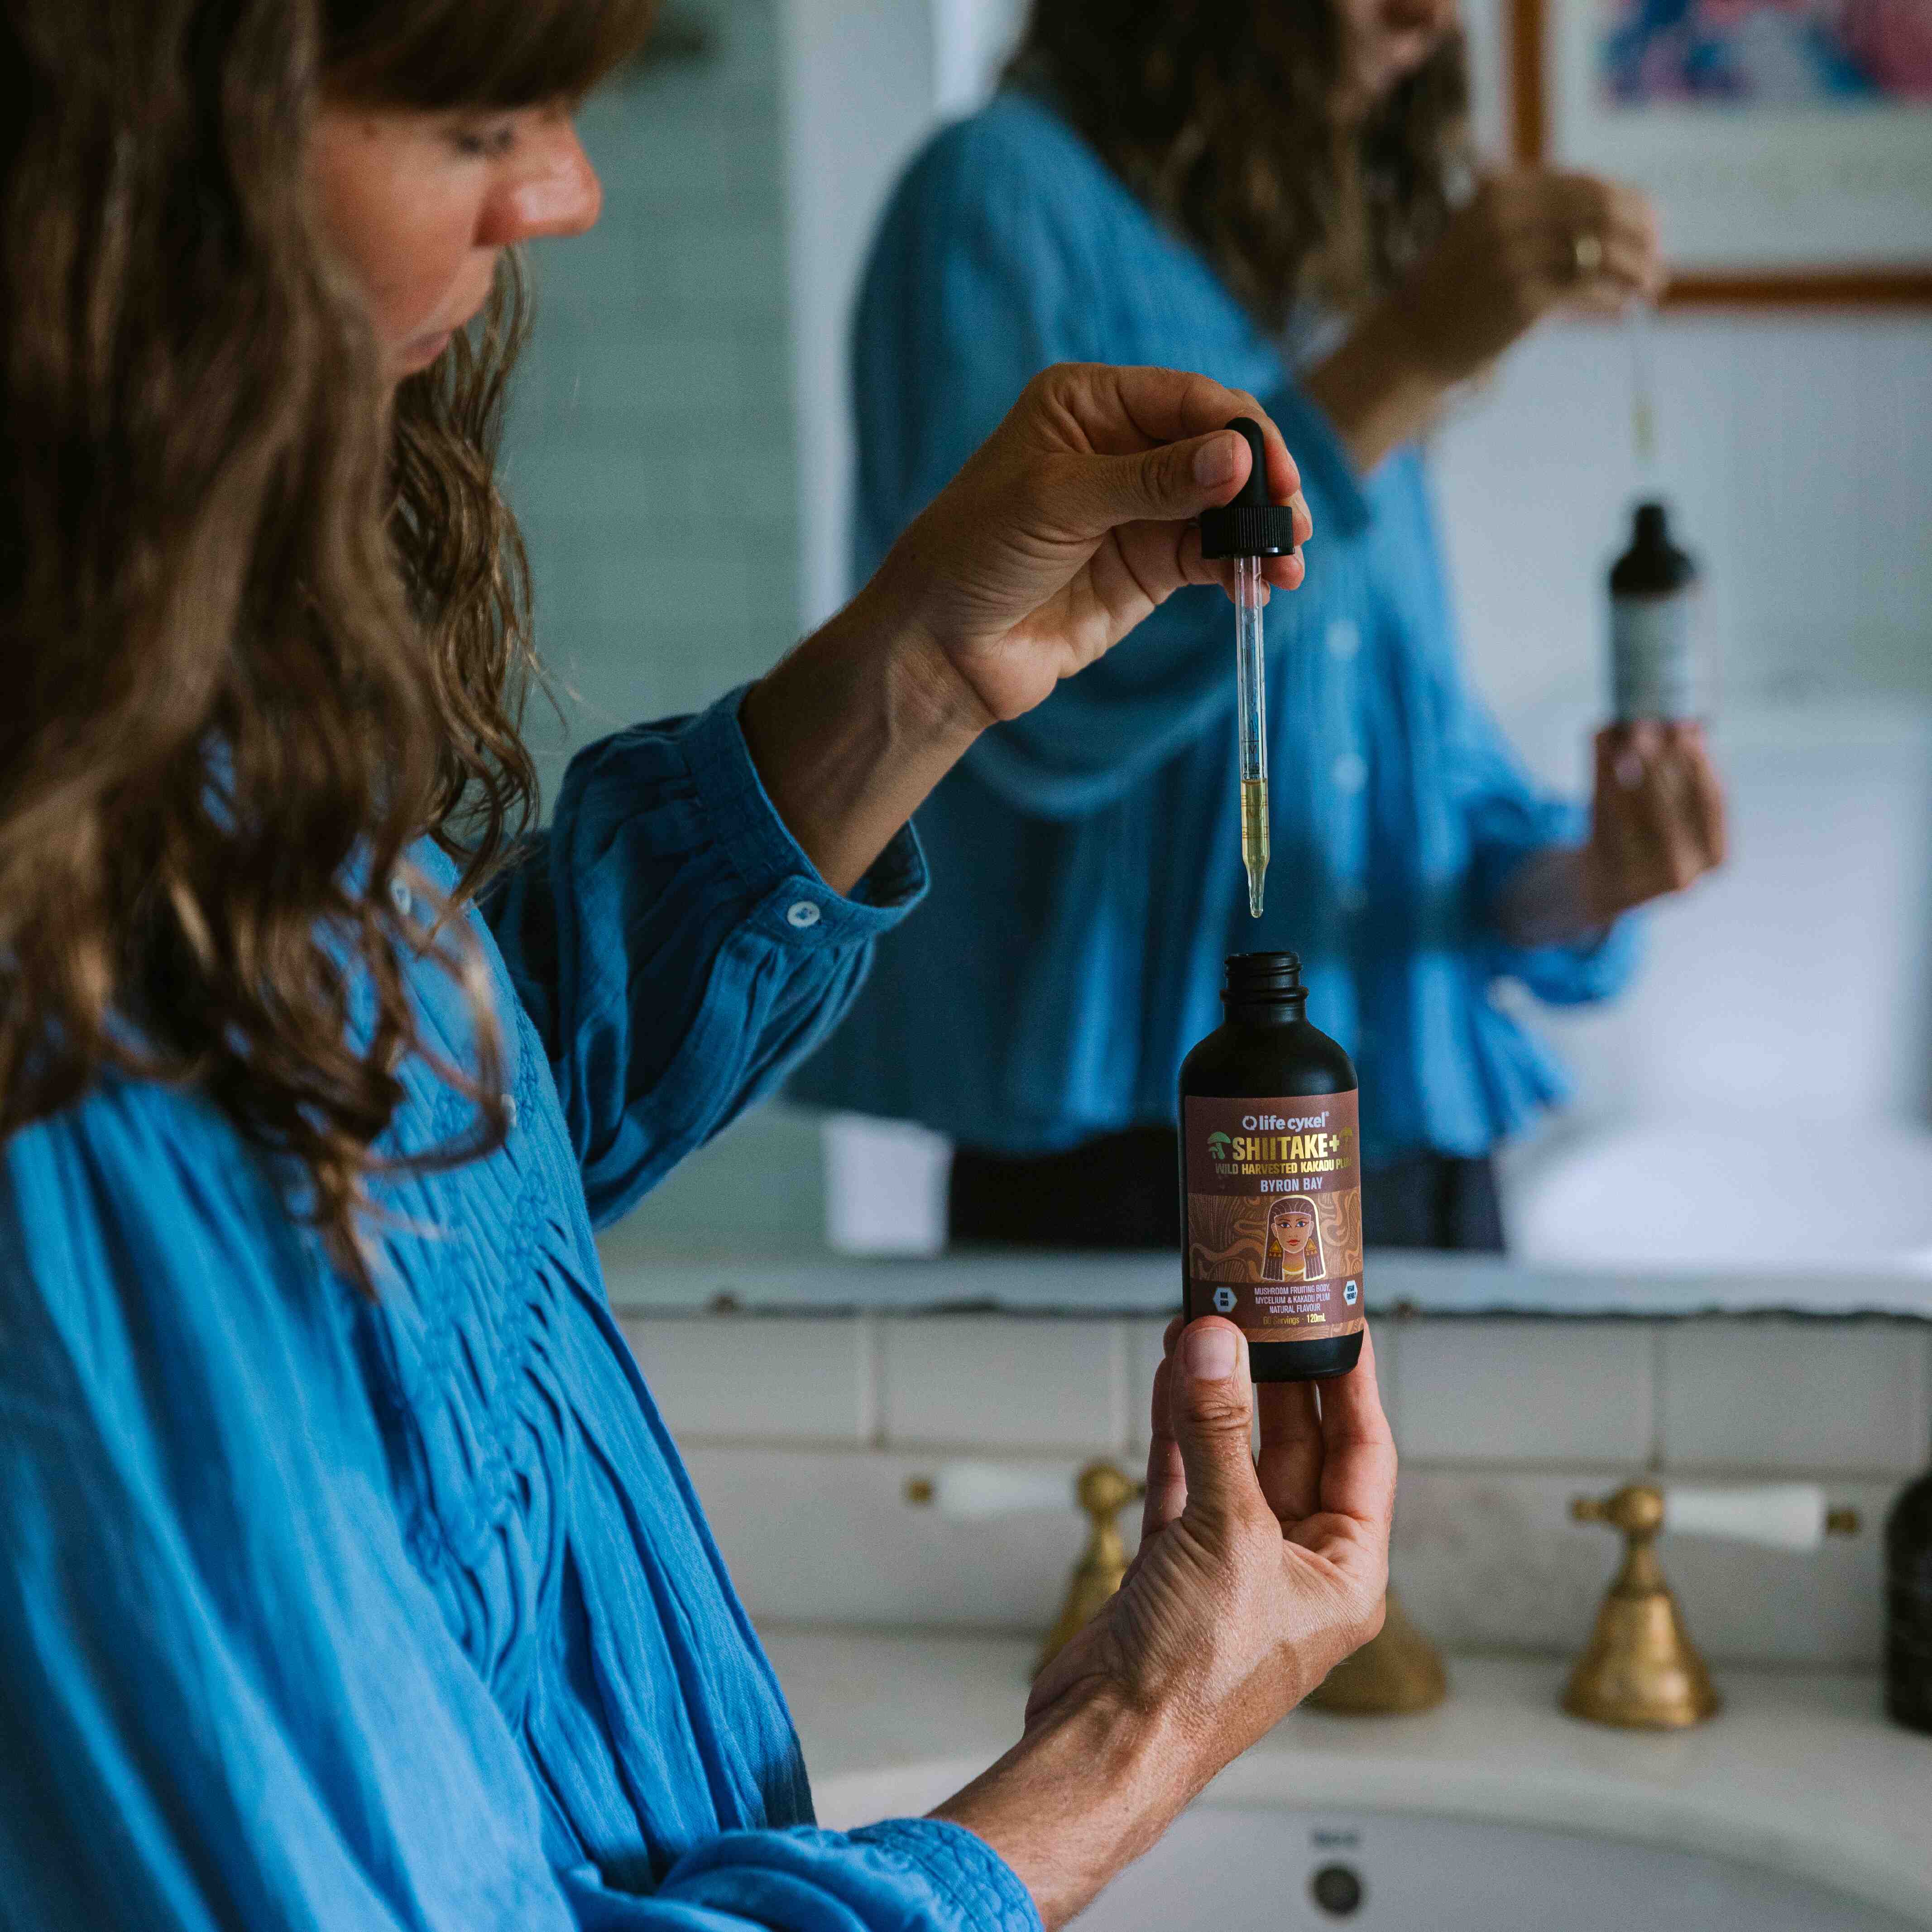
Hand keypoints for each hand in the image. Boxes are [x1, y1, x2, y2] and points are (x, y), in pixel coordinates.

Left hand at [873, 363, 1310, 725]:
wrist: (943, 647)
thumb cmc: (975, 553)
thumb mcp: (1058, 502)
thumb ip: (1150, 482)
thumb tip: (1237, 457)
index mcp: (1089, 403)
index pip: (1188, 398)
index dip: (1240, 431)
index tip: (1273, 472)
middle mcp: (1120, 447)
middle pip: (1218, 448)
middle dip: (1262, 481)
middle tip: (1291, 521)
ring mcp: (1139, 509)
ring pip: (1224, 506)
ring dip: (1260, 530)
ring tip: (1288, 562)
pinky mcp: (1149, 567)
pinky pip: (1211, 556)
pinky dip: (1242, 567)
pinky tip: (1264, 583)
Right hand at [1028, 1316, 1392, 1738]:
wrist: (1109, 1740)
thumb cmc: (1194, 1676)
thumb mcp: (1225, 1533)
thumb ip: (1218, 1431)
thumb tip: (1217, 1344)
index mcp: (1344, 1575)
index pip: (1363, 1454)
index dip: (1352, 1383)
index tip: (1341, 1321)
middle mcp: (1294, 1568)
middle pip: (1297, 1448)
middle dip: (1275, 1378)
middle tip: (1262, 1311)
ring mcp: (1230, 1567)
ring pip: (1233, 1458)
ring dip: (1217, 1395)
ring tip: (1206, 1327)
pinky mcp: (1172, 1568)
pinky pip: (1183, 1479)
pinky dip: (1174, 1429)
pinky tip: (1169, 1377)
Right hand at [1391, 169, 1664, 383]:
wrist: (1409, 342)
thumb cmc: (1452, 292)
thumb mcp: (1483, 233)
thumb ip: (1533, 216)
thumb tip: (1608, 215)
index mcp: (1502, 190)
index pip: (1586, 185)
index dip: (1629, 203)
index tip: (1650, 226)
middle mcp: (1509, 216)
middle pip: (1601, 212)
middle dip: (1641, 234)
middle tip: (1655, 259)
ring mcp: (1515, 257)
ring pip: (1601, 252)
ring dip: (1636, 268)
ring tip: (1651, 285)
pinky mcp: (1522, 300)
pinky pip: (1588, 291)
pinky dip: (1614, 297)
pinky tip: (1624, 306)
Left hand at [1581, 720, 1726, 921]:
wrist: (1605, 884)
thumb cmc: (1645, 834)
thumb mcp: (1670, 807)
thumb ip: (1680, 768)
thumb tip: (1687, 719)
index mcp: (1715, 854)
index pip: (1712, 802)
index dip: (1701, 764)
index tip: (1689, 730)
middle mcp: (1686, 871)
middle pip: (1671, 806)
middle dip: (1659, 760)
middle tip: (1648, 724)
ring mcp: (1643, 879)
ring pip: (1635, 811)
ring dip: (1629, 765)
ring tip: (1625, 732)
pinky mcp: (1607, 870)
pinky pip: (1604, 817)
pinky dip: (1604, 778)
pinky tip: (1605, 748)